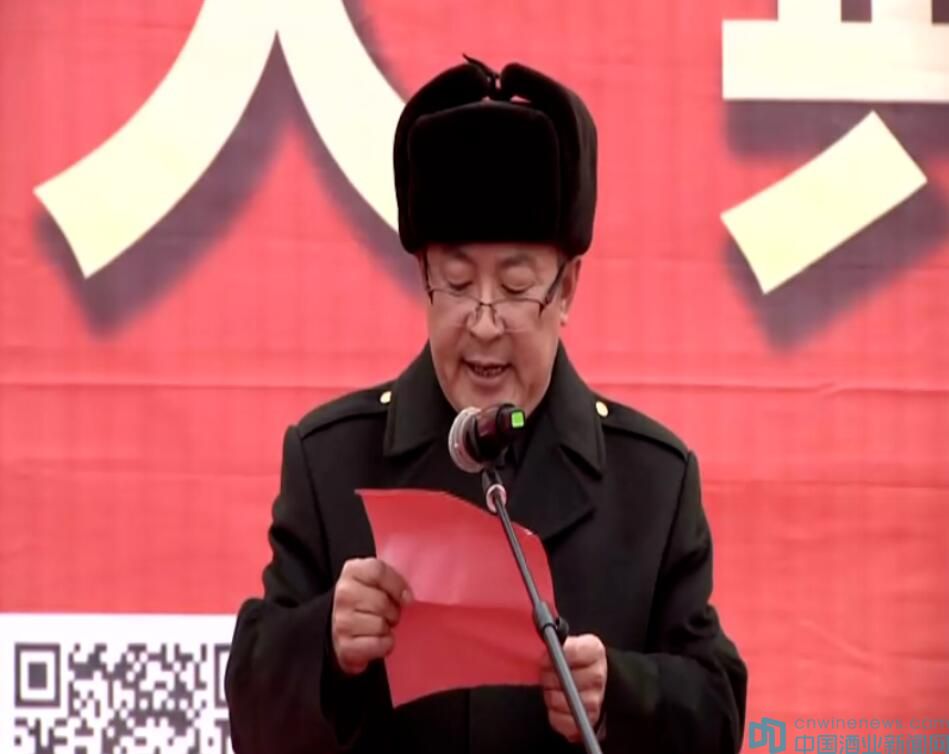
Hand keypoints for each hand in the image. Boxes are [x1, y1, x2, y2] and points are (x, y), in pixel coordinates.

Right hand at [331, 558, 412, 675]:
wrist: (343, 627)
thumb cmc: (367, 601)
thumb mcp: (377, 580)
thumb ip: (393, 579)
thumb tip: (407, 598)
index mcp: (352, 571)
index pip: (378, 572)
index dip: (397, 585)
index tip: (405, 597)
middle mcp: (343, 594)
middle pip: (382, 602)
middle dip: (393, 610)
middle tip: (388, 613)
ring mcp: (341, 620)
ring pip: (381, 625)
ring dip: (387, 628)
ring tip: (379, 625)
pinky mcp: (346, 646)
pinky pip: (379, 644)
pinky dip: (384, 644)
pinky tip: (376, 639)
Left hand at [540, 634, 607, 741]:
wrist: (589, 680)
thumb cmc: (573, 661)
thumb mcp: (568, 643)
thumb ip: (557, 641)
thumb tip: (543, 641)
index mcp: (593, 651)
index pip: (570, 652)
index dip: (553, 656)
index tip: (545, 657)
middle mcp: (598, 676)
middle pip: (564, 679)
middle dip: (548, 677)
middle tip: (547, 674)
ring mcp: (595, 701)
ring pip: (561, 701)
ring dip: (550, 695)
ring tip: (553, 689)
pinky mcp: (588, 721)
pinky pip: (562, 721)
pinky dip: (555, 715)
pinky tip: (556, 706)